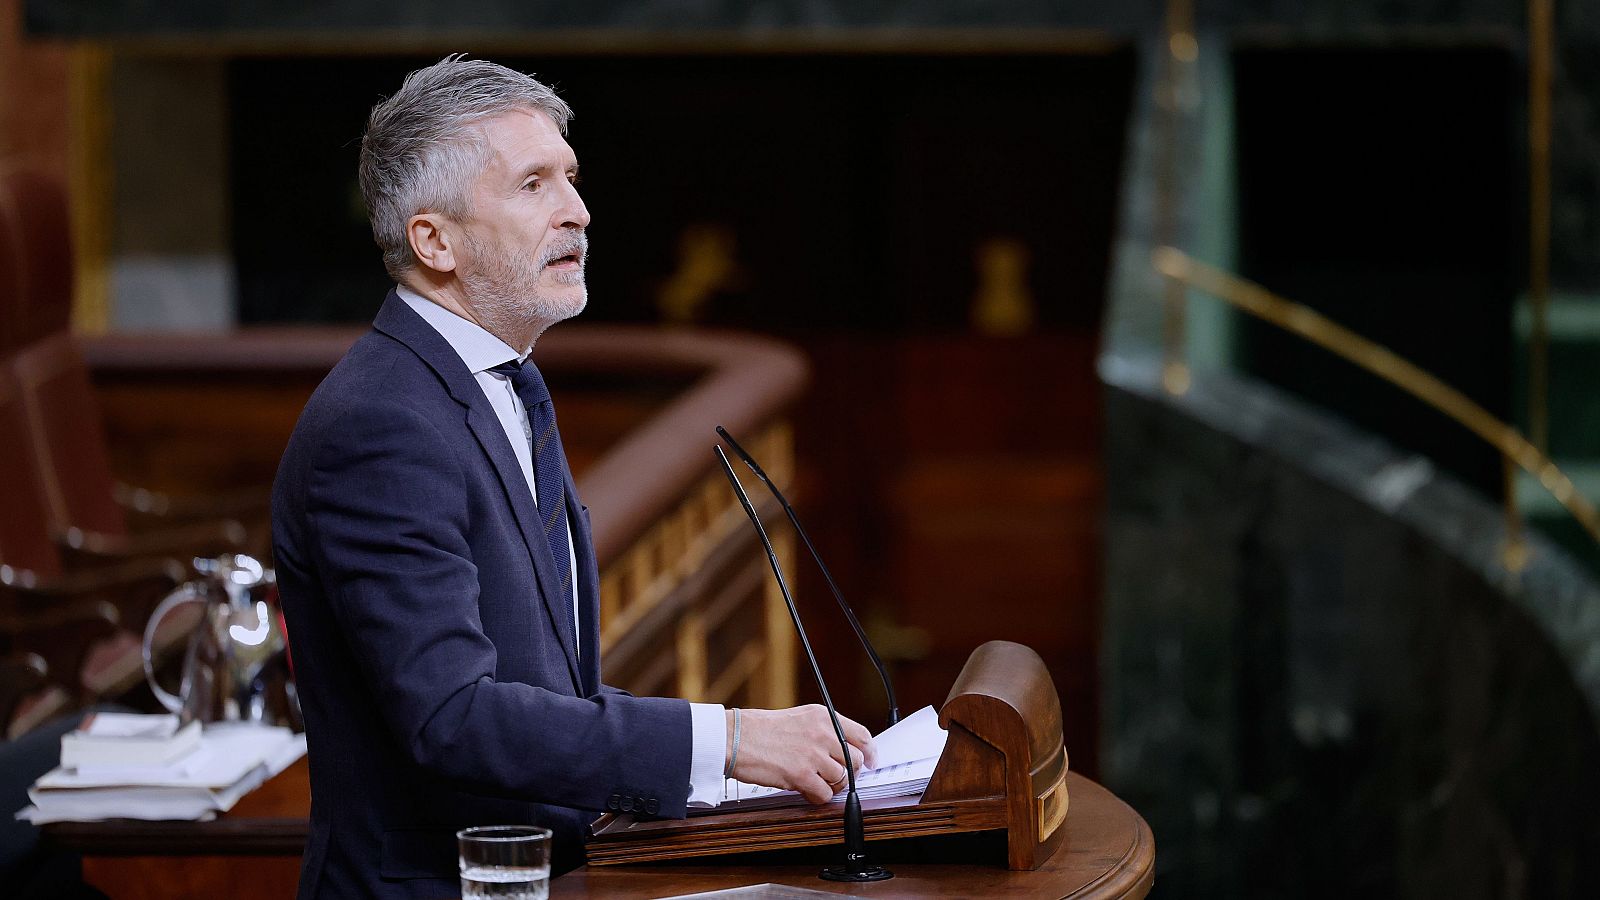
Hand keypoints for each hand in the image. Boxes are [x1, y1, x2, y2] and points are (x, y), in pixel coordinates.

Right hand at [727, 705, 875, 804]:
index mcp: (822, 716)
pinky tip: (804, 789)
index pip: (861, 735)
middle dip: (849, 773)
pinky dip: (817, 796)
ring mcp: (813, 755)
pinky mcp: (802, 775)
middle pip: (856, 760)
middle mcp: (822, 733)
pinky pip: (824, 794)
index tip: (871, 763)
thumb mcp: (798, 718)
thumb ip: (823, 731)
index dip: (870, 752)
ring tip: (814, 782)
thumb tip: (843, 751)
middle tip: (835, 777)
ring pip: (842, 780)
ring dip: (830, 786)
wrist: (735, 738)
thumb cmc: (760, 730)